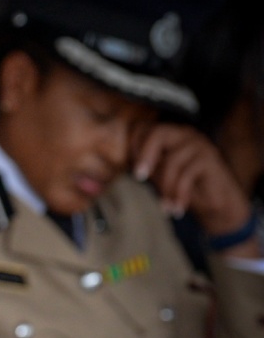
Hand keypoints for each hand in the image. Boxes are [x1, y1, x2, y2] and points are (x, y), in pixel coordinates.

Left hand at [132, 123, 252, 237]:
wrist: (216, 203)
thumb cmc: (183, 187)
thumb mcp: (158, 175)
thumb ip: (145, 165)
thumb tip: (121, 163)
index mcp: (168, 134)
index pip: (144, 128)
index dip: (133, 146)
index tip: (133, 170)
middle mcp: (184, 134)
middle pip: (158, 133)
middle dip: (145, 155)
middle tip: (139, 178)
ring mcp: (199, 145)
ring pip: (172, 160)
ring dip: (165, 187)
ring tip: (165, 206)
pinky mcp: (210, 159)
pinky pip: (187, 175)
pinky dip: (178, 194)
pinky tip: (177, 209)